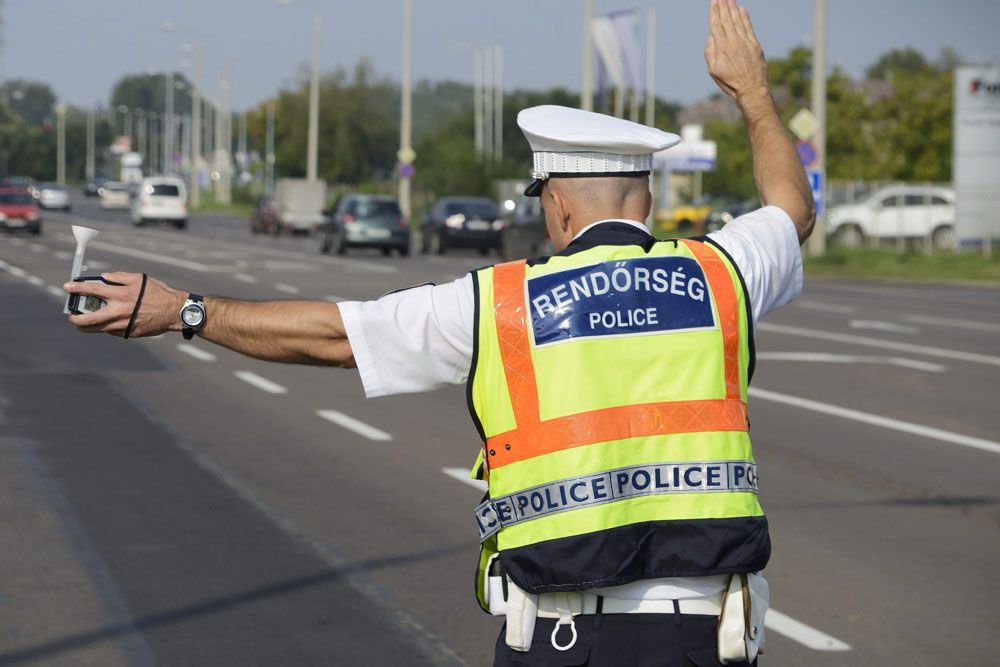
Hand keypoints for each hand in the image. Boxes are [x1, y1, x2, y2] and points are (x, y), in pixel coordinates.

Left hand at [64, 272, 184, 337]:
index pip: (92, 290)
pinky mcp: (129, 332)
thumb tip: (104, 277)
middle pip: (89, 318)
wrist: (174, 311)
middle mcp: (119, 310)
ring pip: (97, 329)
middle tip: (71, 315)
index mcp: (120, 294)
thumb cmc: (158, 293)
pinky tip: (105, 323)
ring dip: (85, 326)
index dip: (77, 288)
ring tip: (80, 322)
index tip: (67, 287)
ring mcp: (123, 324)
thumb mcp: (139, 279)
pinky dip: (105, 327)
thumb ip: (119, 277)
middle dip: (75, 317)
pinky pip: (111, 331)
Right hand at [704, 0, 768, 101]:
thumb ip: (710, 54)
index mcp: (721, 48)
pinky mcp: (755, 45)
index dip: (714, 12)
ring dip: (733, 8)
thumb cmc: (730, 82)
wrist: (751, 89)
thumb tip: (710, 38)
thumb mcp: (713, 72)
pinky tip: (742, 9)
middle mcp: (733, 42)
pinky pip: (749, 27)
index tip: (713, 2)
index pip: (716, 25)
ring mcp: (745, 42)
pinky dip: (745, 17)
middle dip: (723, 6)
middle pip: (727, 19)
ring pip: (737, 21)